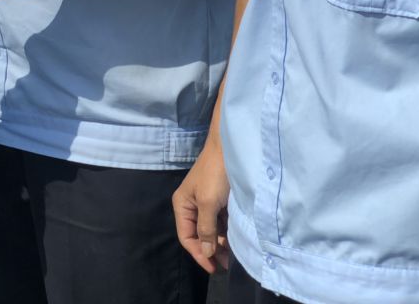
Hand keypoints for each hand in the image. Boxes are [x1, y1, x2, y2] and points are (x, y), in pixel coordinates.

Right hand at [173, 139, 230, 273]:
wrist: (229, 149)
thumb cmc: (215, 174)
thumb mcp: (209, 203)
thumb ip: (206, 229)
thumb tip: (205, 252)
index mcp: (182, 205)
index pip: (186, 237)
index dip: (199, 254)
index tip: (214, 268)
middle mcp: (191, 205)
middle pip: (199, 235)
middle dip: (211, 250)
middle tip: (227, 264)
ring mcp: (205, 203)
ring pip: (211, 229)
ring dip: (221, 242)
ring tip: (234, 255)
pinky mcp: (218, 200)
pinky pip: (220, 221)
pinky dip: (226, 231)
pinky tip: (236, 239)